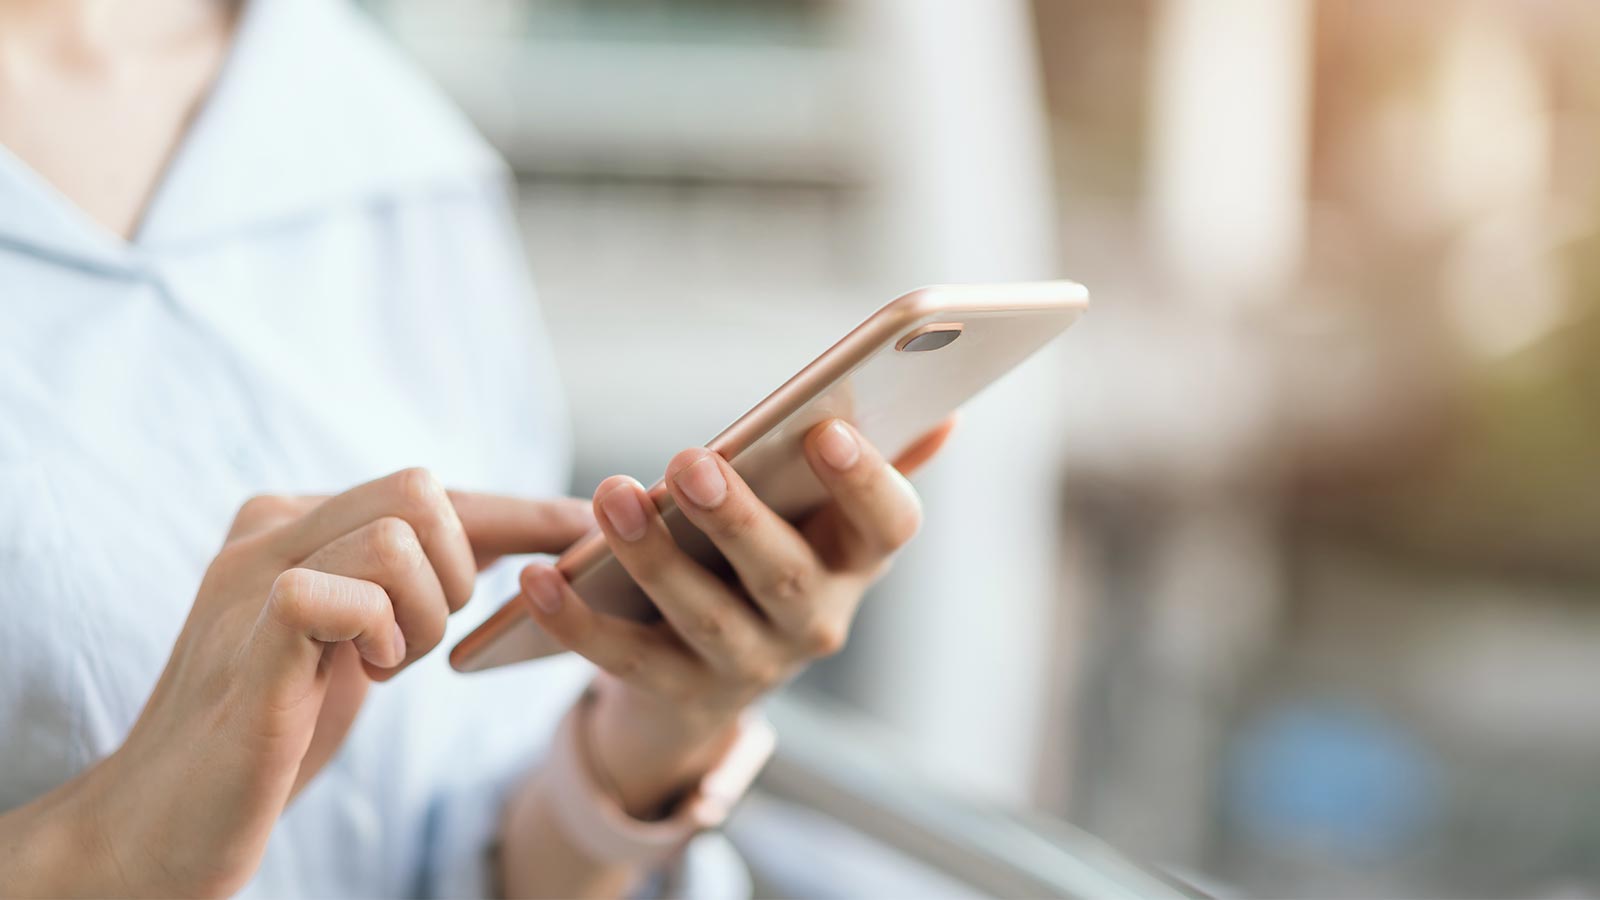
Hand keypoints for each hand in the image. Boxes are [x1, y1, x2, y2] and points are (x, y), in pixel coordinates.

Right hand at [0, 469, 589, 896]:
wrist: (161, 822)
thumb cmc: (270, 732)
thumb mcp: (354, 639)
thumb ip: (403, 584)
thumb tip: (504, 544)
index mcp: (295, 522)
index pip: (430, 493)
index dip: (519, 511)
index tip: (584, 528)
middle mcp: (268, 529)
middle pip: (422, 492)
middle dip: (456, 574)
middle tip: (413, 645)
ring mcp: (251, 578)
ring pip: (397, 538)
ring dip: (422, 617)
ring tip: (379, 667)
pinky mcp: (250, 638)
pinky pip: (346, 591)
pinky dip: (379, 634)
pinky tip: (359, 674)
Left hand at [519, 419, 953, 815]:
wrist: (710, 676)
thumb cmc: (771, 556)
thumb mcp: (821, 515)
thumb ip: (875, 457)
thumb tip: (943, 409)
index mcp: (856, 561)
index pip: (889, 525)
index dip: (866, 482)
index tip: (827, 430)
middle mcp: (816, 623)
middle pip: (785, 576)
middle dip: (739, 521)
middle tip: (691, 462)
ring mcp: (749, 667)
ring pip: (705, 619)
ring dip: (656, 560)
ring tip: (610, 498)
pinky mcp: (677, 694)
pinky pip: (625, 661)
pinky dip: (578, 624)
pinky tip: (538, 579)